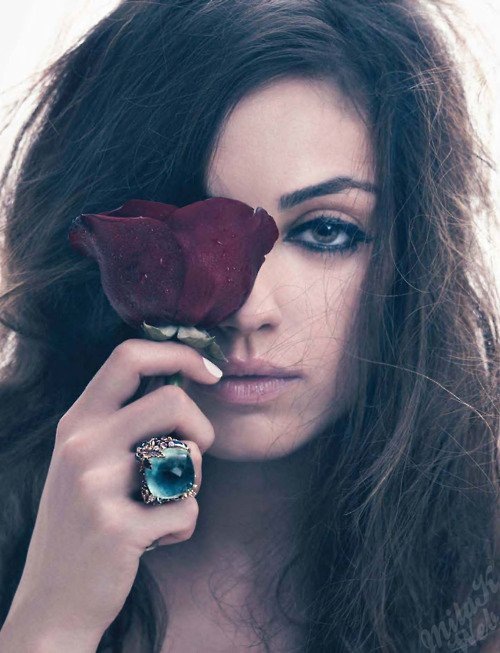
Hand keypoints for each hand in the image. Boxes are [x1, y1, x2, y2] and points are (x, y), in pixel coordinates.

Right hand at [1, 340, 220, 648]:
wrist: (54, 600)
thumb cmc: (86, 522)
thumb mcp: (88, 460)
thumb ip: (125, 421)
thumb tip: (185, 385)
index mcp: (78, 421)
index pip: (129, 356)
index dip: (179, 354)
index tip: (210, 370)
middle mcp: (83, 445)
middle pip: (173, 401)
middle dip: (202, 428)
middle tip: (192, 456)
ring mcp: (96, 486)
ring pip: (188, 456)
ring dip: (194, 484)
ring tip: (164, 505)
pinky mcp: (118, 528)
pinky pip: (187, 511)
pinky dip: (183, 527)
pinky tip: (153, 540)